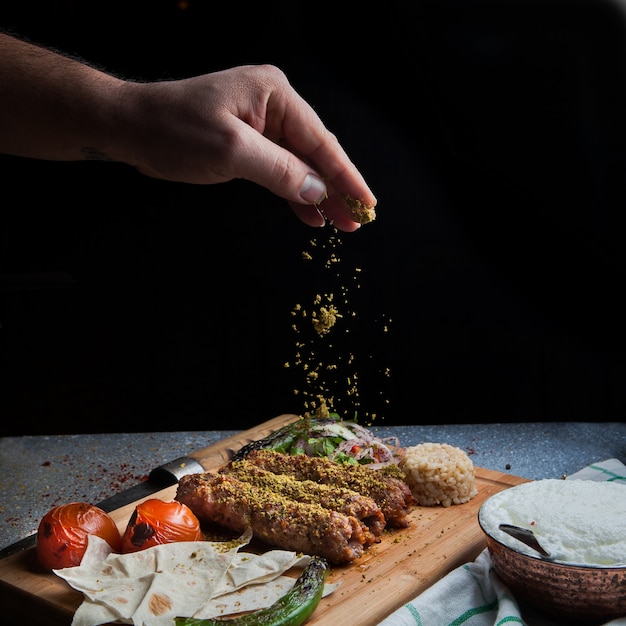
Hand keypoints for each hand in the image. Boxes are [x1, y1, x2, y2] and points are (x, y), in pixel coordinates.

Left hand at [115, 65, 376, 230]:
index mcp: (275, 95)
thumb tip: (317, 190)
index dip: (346, 175)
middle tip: (357, 220)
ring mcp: (261, 124)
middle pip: (316, 153)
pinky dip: (294, 193)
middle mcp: (274, 106)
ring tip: (340, 224)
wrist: (131, 127)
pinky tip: (309, 214)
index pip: (320, 141)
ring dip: (318, 195)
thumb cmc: (173, 131)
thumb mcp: (230, 151)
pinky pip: (280, 170)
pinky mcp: (249, 143)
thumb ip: (279, 171)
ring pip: (300, 165)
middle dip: (336, 188)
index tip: (367, 202)